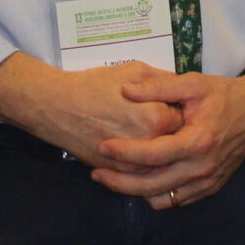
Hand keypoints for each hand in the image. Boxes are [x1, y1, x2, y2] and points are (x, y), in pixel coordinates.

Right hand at [9, 60, 183, 164]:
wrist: (58, 108)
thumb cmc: (95, 85)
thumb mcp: (135, 71)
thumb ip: (164, 82)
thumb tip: (182, 91)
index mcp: (158, 118)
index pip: (185, 120)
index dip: (180, 112)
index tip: (174, 105)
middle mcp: (149, 146)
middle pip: (175, 143)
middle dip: (172, 133)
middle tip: (160, 119)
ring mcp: (132, 164)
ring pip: (160, 163)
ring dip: (160, 151)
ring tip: (146, 132)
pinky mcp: (117, 174)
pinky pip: (140, 174)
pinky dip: (143, 163)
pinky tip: (137, 148)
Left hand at [89, 67, 244, 206]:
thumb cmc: (223, 94)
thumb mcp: (192, 83)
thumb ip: (158, 88)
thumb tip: (125, 90)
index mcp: (198, 141)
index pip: (153, 155)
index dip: (125, 153)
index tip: (102, 147)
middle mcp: (202, 167)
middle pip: (152, 185)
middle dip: (120, 182)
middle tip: (97, 172)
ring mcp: (207, 181)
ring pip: (162, 199)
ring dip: (135, 191)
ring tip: (115, 177)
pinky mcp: (210, 188)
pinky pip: (175, 201)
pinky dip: (155, 195)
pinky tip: (141, 179)